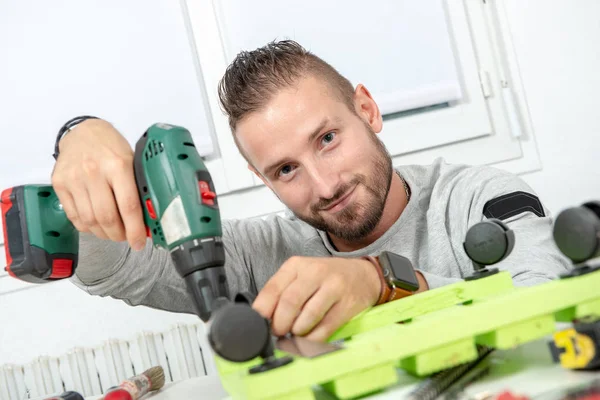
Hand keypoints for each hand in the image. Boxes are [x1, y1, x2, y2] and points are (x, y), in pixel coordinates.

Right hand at [51, 119, 146, 249]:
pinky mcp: (59, 184)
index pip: (128, 206)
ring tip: (113, 232)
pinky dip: (87, 227)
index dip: (135, 230)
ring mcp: (74, 178)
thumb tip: (148, 218)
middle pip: (107, 217)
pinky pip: (74, 216)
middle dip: (119, 235)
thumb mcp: (132, 160)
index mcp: (118, 165)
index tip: (139, 242)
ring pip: (89, 221)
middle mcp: (94, 172)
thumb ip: (138, 187)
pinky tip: (96, 224)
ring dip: (104, 233)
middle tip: (126, 237)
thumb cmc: (111, 147)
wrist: (82, 132)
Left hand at [252, 256, 380, 341]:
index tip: (260, 325)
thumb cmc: (325, 278)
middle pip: (289, 303)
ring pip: (307, 317)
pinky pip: (325, 328)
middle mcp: (315, 272)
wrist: (363, 275)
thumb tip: (262, 319)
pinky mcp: (348, 304)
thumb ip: (281, 292)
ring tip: (295, 334)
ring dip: (297, 332)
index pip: (272, 289)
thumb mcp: (301, 275)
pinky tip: (308, 339)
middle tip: (279, 333)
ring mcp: (334, 287)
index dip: (263, 312)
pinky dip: (312, 339)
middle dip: (280, 324)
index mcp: (297, 265)